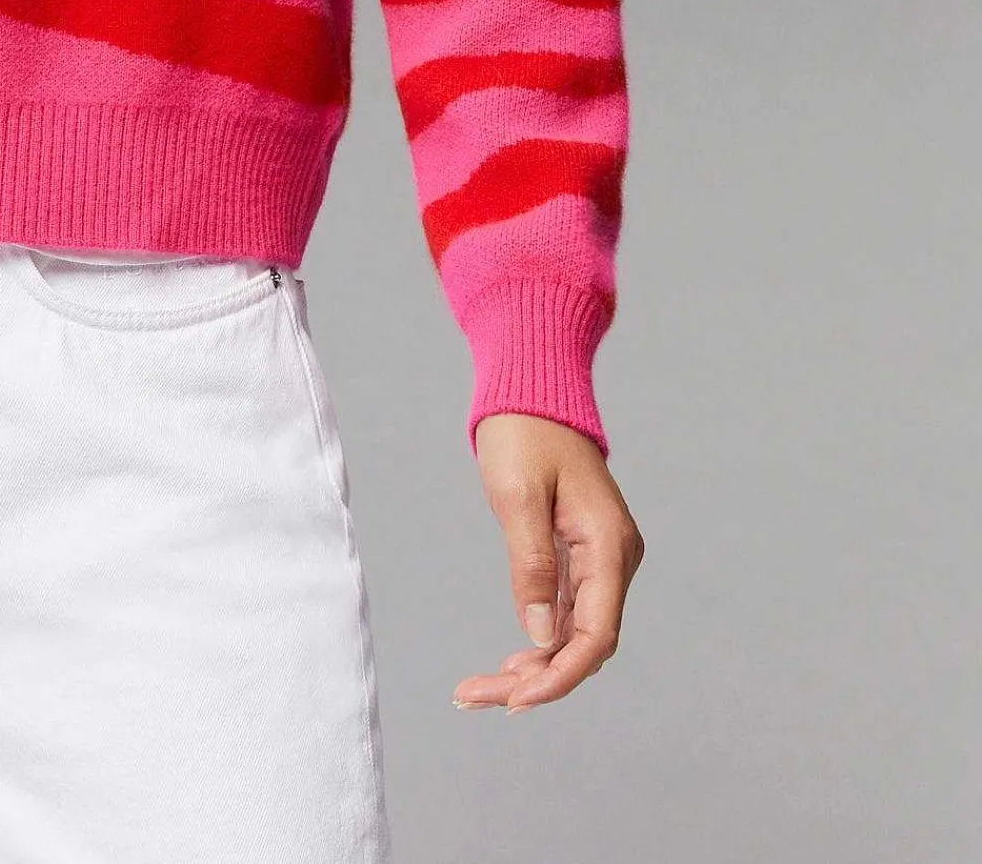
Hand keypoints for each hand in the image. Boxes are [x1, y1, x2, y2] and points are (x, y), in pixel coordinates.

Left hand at [454, 412, 643, 710]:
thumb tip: (538, 632)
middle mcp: (614, 559)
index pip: (596, 635)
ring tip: (482, 688)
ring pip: (574, 633)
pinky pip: (566, 612)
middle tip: (476, 697)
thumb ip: (531, 564)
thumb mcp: (519, 497)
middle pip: (584, 643)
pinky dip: (539, 639)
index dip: (560, 676)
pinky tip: (511, 661)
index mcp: (609, 547)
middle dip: (537, 679)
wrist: (533, 390)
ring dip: (535, 665)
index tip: (516, 700)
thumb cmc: (524, 433)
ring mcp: (600, 559)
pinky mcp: (581, 556)